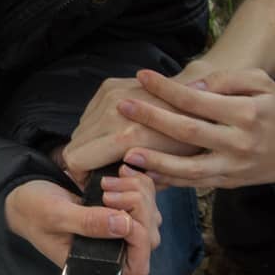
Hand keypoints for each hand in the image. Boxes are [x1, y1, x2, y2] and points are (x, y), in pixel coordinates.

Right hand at [5, 167, 160, 274]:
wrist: (24, 194)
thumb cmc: (33, 210)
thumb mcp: (57, 216)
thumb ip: (89, 223)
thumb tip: (125, 225)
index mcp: (93, 265)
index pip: (136, 266)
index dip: (139, 240)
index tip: (122, 214)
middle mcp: (109, 253)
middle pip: (149, 238)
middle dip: (139, 209)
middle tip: (109, 190)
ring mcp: (117, 233)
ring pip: (151, 217)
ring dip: (139, 193)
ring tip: (110, 181)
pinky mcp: (120, 212)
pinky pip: (145, 201)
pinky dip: (138, 184)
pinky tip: (119, 173)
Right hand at [62, 76, 202, 181]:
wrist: (199, 96)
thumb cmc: (190, 139)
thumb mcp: (171, 171)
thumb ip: (136, 182)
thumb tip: (109, 189)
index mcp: (127, 135)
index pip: (76, 159)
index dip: (79, 175)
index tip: (92, 181)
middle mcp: (114, 111)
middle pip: (75, 145)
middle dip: (84, 160)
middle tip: (102, 170)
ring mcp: (111, 95)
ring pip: (79, 129)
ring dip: (90, 142)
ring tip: (111, 150)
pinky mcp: (110, 85)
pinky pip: (88, 114)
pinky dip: (96, 126)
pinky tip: (115, 131)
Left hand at [117, 68, 274, 189]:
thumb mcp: (263, 84)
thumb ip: (228, 80)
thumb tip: (192, 87)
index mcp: (248, 113)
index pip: (199, 99)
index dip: (168, 89)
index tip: (142, 77)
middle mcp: (240, 143)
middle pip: (188, 132)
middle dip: (153, 119)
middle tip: (122, 107)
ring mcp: (233, 167)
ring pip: (189, 168)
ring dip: (155, 161)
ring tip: (126, 155)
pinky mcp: (228, 183)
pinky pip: (193, 184)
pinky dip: (169, 180)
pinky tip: (145, 174)